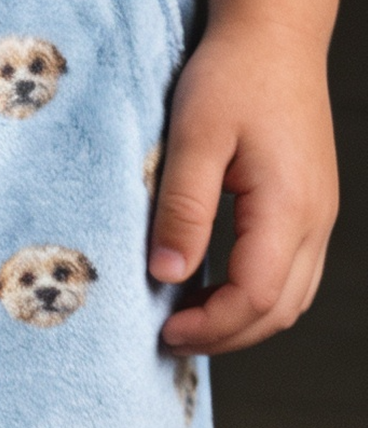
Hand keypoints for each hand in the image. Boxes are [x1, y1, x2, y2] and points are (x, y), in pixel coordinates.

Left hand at [149, 0, 338, 354]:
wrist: (274, 34)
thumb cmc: (234, 75)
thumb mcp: (194, 139)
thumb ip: (182, 209)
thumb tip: (168, 274)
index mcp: (288, 204)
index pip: (254, 298)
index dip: (209, 327)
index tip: (165, 328)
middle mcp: (315, 216)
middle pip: (277, 312)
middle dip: (223, 338)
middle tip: (170, 337)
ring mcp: (318, 215)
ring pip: (290, 301)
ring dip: (240, 324)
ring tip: (187, 320)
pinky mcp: (309, 209)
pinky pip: (292, 277)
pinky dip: (254, 300)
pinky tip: (212, 292)